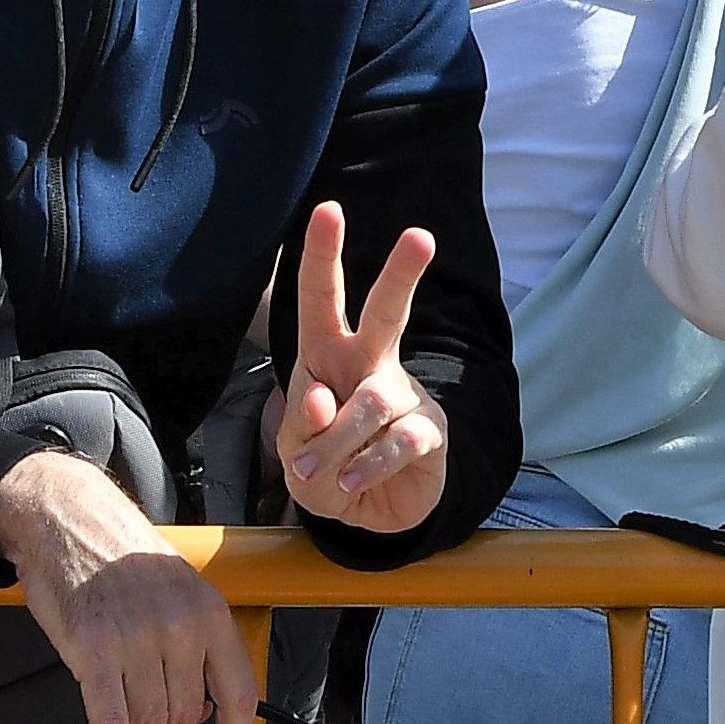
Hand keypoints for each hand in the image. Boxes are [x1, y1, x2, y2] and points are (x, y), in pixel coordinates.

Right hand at [0, 445, 254, 723]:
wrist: (68, 520)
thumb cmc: (121, 557)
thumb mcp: (178, 590)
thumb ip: (195, 644)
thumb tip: (200, 708)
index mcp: (210, 613)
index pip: (238, 693)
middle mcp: (180, 628)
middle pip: (186, 714)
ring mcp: (136, 640)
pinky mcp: (93, 651)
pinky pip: (110, 723)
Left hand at [266, 200, 453, 535]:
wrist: (367, 513)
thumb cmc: (325, 468)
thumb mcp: (295, 452)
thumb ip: (304, 425)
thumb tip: (326, 398)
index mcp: (327, 356)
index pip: (320, 300)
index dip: (323, 256)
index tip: (329, 210)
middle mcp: (370, 366)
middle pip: (386, 314)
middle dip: (401, 274)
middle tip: (420, 235)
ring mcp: (404, 397)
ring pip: (373, 401)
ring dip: (338, 442)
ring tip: (323, 472)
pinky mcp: (429, 432)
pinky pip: (398, 441)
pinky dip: (367, 465)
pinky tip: (351, 480)